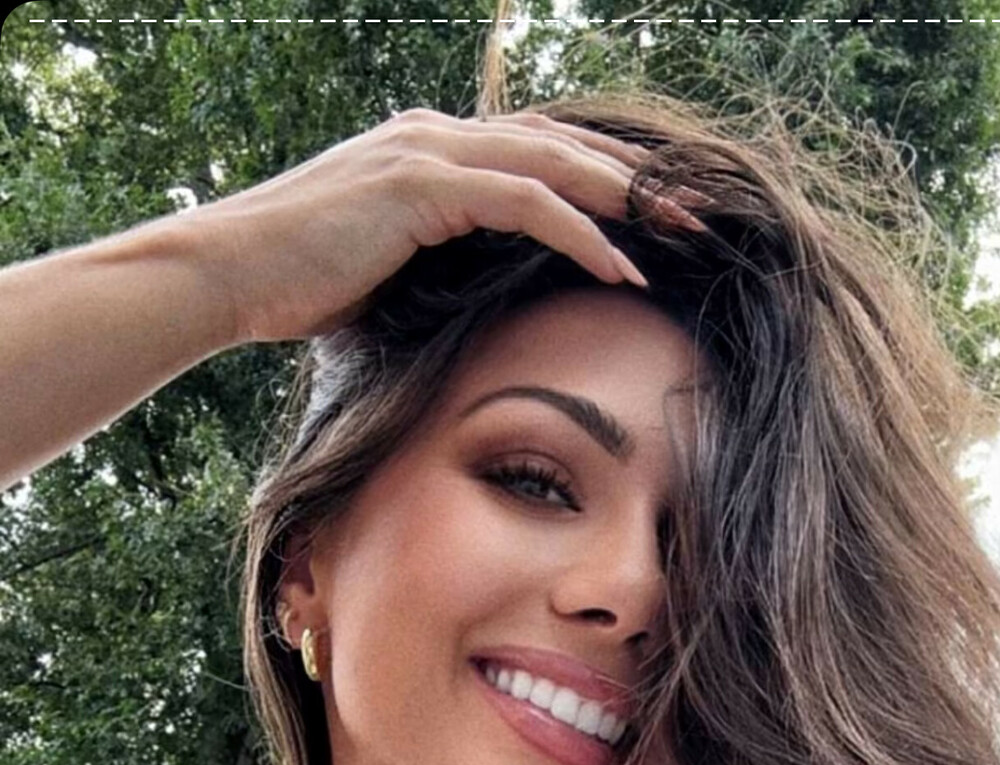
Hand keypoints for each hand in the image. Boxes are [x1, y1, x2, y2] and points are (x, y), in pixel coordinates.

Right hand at [180, 108, 659, 345]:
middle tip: (694, 217)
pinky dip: (578, 229)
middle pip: (560, 146)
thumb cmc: (291, 288)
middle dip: (633, 182)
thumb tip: (466, 316)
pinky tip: (618, 265)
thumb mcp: (377, 275)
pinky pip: (525, 199)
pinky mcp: (423, 183)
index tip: (652, 224)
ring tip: (680, 234)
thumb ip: (428, 271)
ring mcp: (429, 152)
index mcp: (428, 154)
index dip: (598, 183)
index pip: (533, 155)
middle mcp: (435, 137)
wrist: (227, 274)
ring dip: (625, 199)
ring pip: (554, 161)